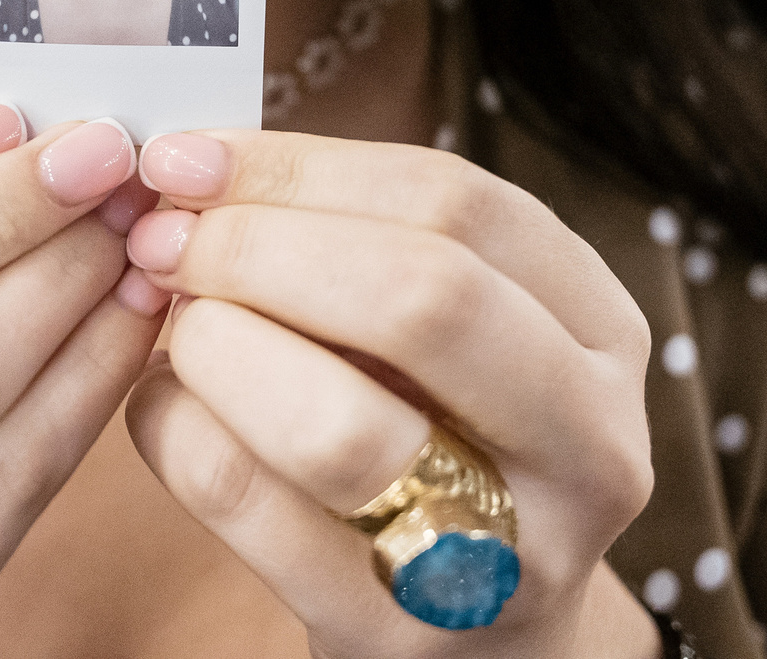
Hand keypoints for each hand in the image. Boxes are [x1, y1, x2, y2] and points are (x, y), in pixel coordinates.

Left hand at [123, 131, 656, 657]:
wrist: (482, 640)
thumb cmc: (444, 436)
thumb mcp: (455, 330)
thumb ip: (357, 237)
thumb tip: (195, 163)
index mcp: (601, 332)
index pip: (459, 204)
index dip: (304, 166)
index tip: (189, 155)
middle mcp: (585, 445)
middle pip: (419, 299)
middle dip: (260, 247)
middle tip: (164, 236)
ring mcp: (502, 559)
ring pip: (335, 424)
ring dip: (217, 344)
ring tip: (175, 318)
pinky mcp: (394, 636)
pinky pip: (248, 505)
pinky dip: (175, 428)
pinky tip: (166, 399)